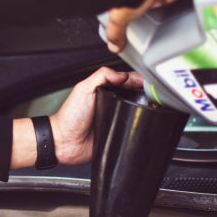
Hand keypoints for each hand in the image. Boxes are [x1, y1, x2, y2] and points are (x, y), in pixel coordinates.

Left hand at [10, 68, 142, 168]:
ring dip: (143, 109)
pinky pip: (131, 129)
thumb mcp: (83, 89)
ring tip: (150, 106)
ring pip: (136, 111)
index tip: (147, 81)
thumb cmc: (69, 117)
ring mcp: (115, 118)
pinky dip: (137, 126)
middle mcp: (111, 104)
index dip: (137, 79)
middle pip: (134, 95)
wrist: (65, 142)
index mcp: (104, 91)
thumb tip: (122, 74)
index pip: (125, 81)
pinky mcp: (117, 133)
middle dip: (144, 93)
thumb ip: (101, 76)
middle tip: (152, 93)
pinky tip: (142, 122)